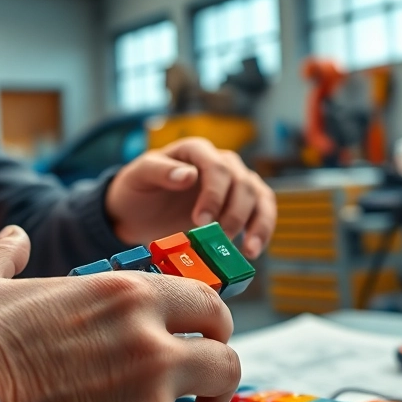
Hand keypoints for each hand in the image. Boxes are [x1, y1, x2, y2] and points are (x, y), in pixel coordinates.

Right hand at [0, 225, 240, 401]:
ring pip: (218, 390)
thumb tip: (12, 239)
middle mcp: (148, 335)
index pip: (200, 297)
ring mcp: (153, 388)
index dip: (204, 321)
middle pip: (223, 344)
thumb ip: (3, 258)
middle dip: (217, 364)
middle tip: (203, 385)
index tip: (198, 336)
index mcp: (119, 293)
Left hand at [105, 137, 276, 258]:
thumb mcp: (139, 176)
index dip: (214, 194)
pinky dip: (262, 230)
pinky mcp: (243, 203)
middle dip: (233, 213)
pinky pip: (263, 211)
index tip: (201, 222)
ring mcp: (235, 182)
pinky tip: (252, 250)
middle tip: (219, 239)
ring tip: (248, 251)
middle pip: (242, 182)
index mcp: (196, 150)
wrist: (139, 210)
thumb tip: (189, 176)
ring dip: (256, 223)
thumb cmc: (139, 188)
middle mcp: (221, 162)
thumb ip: (160, 171)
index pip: (217, 166)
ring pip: (259, 196)